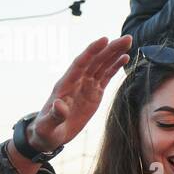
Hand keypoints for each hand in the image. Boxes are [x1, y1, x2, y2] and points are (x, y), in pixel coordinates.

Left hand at [29, 35, 132, 151]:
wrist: (49, 135)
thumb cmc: (46, 131)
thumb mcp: (48, 126)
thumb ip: (54, 116)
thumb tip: (60, 106)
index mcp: (65, 85)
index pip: (80, 64)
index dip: (91, 51)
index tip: (104, 40)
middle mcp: (76, 81)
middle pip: (94, 60)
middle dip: (110, 48)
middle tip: (127, 38)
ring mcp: (86, 86)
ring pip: (101, 65)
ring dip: (114, 53)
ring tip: (128, 42)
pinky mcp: (94, 92)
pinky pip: (105, 76)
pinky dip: (115, 67)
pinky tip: (124, 58)